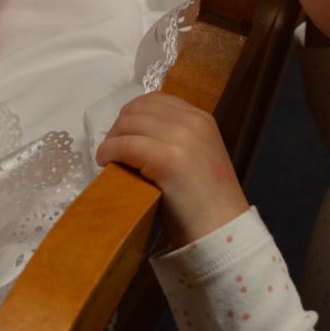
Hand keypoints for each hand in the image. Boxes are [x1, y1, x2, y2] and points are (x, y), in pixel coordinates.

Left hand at [96, 92, 248, 247]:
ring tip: (108, 156)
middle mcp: (193, 122)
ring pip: (129, 124)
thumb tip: (135, 134)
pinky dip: (109, 151)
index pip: (156, 100)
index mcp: (202, 119)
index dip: (133, 113)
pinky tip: (105, 162)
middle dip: (119, 126)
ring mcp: (182, 138)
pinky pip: (125, 145)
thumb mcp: (197, 156)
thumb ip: (176, 139)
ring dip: (111, 139)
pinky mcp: (168, 159)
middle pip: (139, 109)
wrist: (224, 230)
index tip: (123, 132)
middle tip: (112, 147)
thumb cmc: (207, 202)